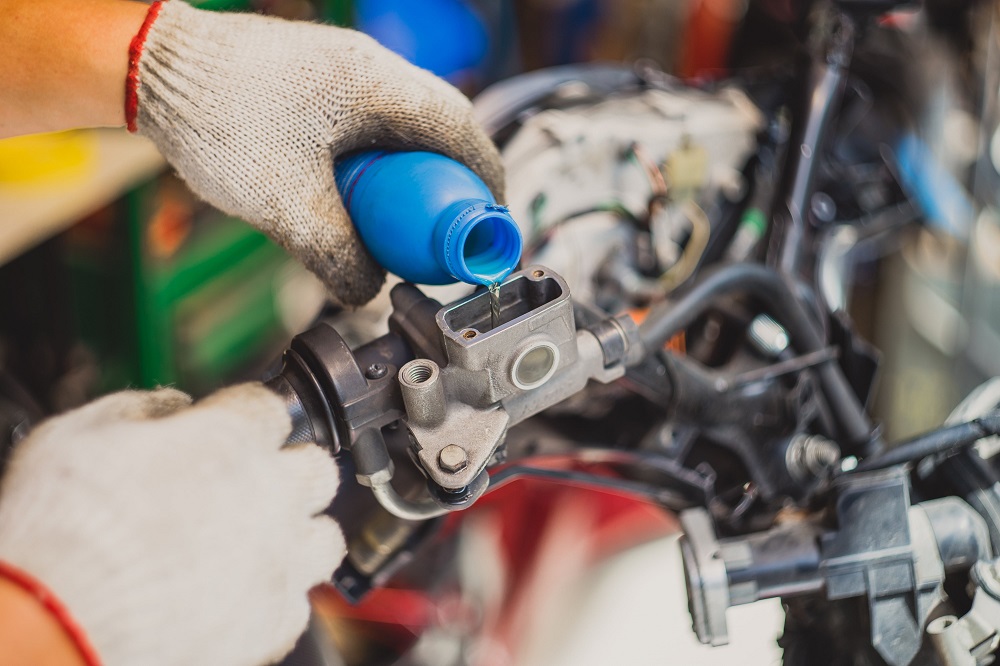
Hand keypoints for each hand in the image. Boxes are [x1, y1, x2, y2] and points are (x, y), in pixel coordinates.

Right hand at [0, 384, 343, 665]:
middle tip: (252, 482)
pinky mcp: (271, 623)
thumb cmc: (59, 531)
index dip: (247, 415)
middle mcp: (269, 496)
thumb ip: (141, 409)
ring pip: (325, 537)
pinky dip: (275, 598)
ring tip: (261, 540)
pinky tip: (241, 594)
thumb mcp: (77, 434)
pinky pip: (297, 605)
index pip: (272, 407)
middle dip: (290, 468)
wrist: (57, 624)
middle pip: (318, 467)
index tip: (234, 426)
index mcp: (229, 441)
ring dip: (299, 533)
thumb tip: (172, 407)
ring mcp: (278, 563)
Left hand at [130, 0, 505, 305]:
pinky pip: (374, 120)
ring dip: (416, 170)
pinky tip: (361, 192)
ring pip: (408, 123)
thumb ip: (337, 256)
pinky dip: (383, 159)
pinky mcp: (321, 78)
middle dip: (453, 182)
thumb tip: (368, 291)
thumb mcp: (287, 206)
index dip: (485, 182)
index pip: (461, 132)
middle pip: (442, 126)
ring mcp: (346, 68)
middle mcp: (372, 68)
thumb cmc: (219, 123)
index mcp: (378, 87)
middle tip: (447, 229)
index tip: (488, 223)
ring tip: (406, 219)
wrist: (153, 69)